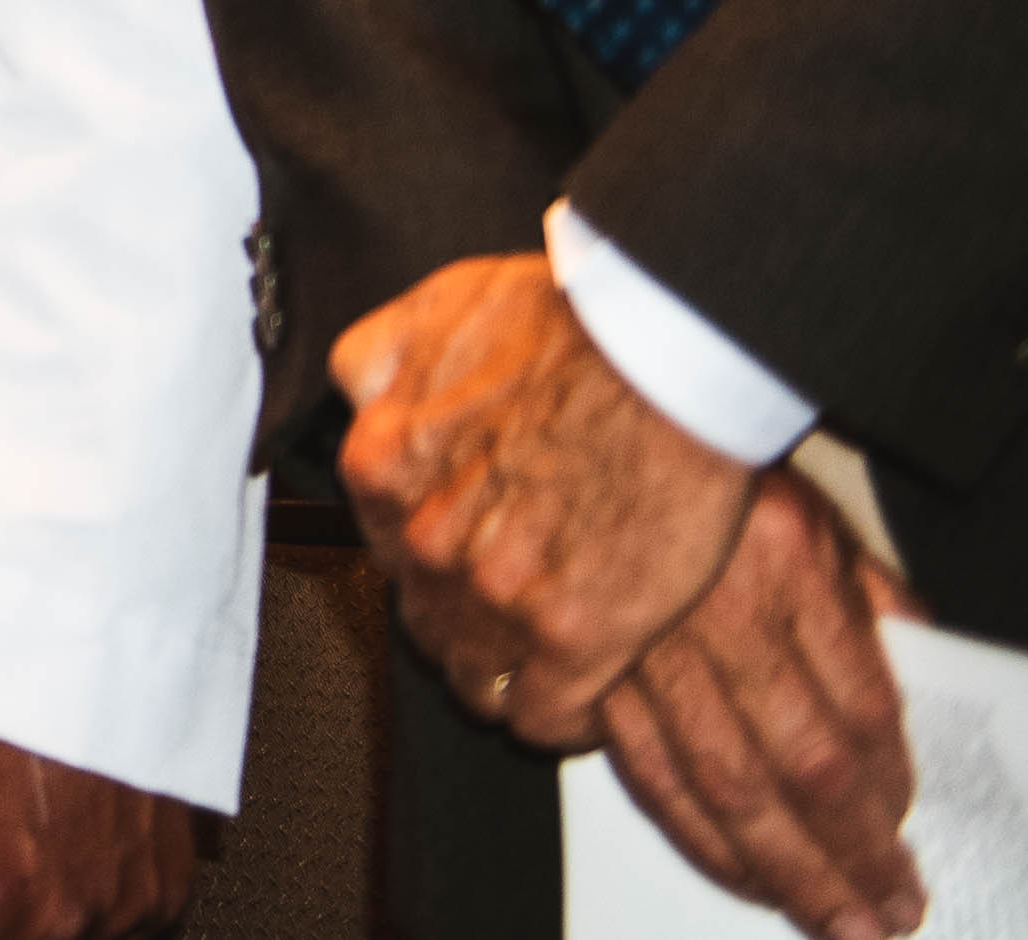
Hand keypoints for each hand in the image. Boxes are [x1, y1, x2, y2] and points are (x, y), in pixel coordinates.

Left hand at [0, 714, 195, 939]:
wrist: (78, 649)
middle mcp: (68, 916)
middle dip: (1, 910)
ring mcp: (128, 906)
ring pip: (79, 934)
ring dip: (57, 903)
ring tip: (44, 835)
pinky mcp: (169, 888)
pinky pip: (133, 920)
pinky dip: (107, 891)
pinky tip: (86, 838)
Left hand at [337, 251, 756, 748]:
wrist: (667, 347)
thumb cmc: (571, 322)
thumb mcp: (437, 309)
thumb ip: (382, 361)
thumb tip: (360, 399)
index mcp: (384, 467)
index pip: (382, 552)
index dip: (434, 561)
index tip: (471, 559)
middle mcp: (426, 540)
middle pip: (426, 619)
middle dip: (468, 617)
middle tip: (522, 600)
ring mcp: (496, 596)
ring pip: (476, 677)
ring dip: (509, 668)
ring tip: (555, 645)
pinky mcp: (575, 639)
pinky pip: (543, 718)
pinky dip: (562, 714)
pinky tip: (588, 686)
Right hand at [594, 466, 924, 939]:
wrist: (588, 404)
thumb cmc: (701, 452)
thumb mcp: (811, 504)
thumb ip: (868, 594)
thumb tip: (918, 670)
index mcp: (785, 562)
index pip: (858, 707)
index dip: (889, 786)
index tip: (907, 833)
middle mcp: (711, 607)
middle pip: (795, 767)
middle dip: (845, 860)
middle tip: (883, 921)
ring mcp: (635, 638)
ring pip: (713, 782)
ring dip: (773, 865)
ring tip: (821, 916)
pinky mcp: (576, 657)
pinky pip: (636, 764)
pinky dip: (686, 827)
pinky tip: (726, 865)